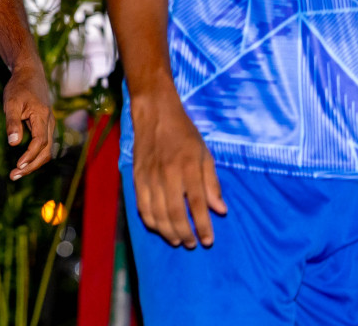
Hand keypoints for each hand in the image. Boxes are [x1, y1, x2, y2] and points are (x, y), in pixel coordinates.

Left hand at [3, 63, 53, 180]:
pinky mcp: (45, 125)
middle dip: (31, 166)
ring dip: (33, 163)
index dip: (30, 156)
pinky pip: (44, 144)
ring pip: (46, 150)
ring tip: (17, 172)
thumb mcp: (11, 103)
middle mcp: (50, 122)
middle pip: (46, 151)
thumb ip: (13, 122)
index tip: (18, 165)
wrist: (29, 73)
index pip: (40, 142)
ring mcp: (49, 124)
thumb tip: (14, 144)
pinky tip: (23, 161)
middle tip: (14, 176)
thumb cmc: (19, 87)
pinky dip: (35, 155)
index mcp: (42, 116)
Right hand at [131, 93, 224, 247]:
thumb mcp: (205, 154)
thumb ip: (212, 184)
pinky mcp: (137, 177)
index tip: (208, 240)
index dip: (203, 225)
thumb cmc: (184, 134)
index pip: (197, 203)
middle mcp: (167, 174)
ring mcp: (149, 177)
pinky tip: (159, 228)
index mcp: (188, 167)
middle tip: (192, 244)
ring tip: (177, 240)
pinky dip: (150, 221)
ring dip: (167, 232)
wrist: (155, 114)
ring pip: (157, 213)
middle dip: (185, 233)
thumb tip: (220, 211)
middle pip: (175, 213)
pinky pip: (142, 206)